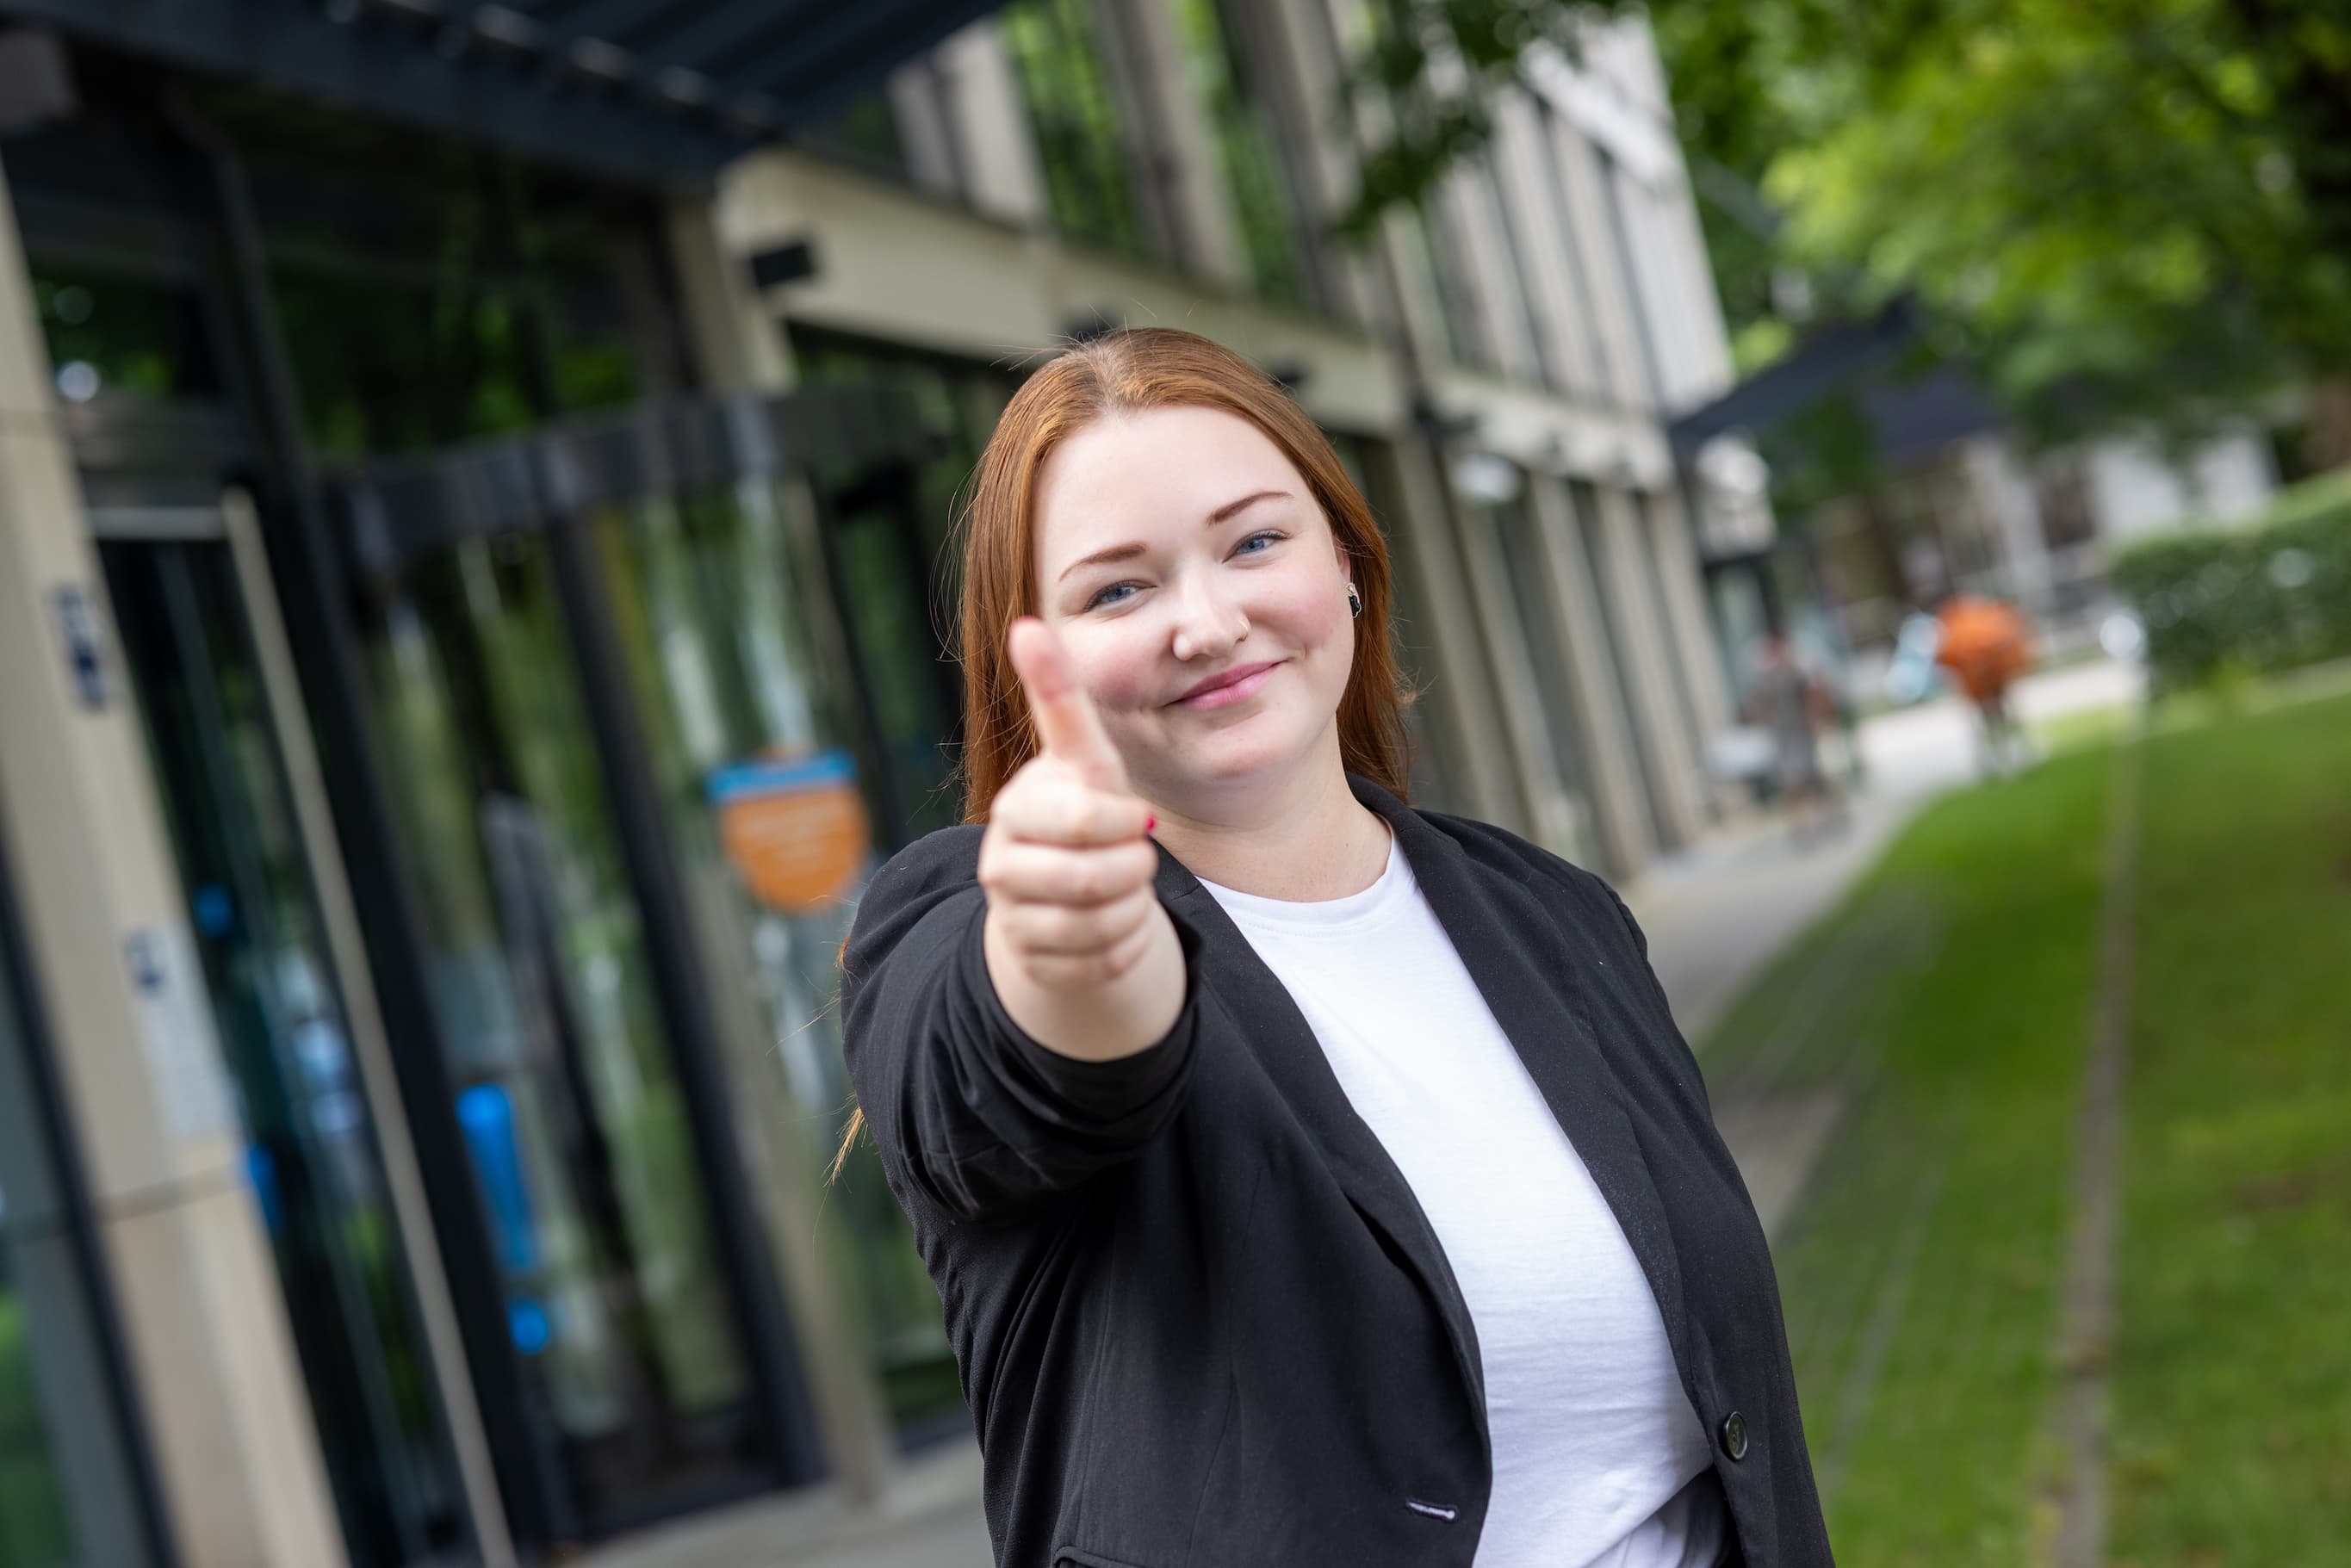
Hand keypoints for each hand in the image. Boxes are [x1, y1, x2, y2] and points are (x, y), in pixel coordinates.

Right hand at [978, 619, 1181, 1058]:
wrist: (1053, 896)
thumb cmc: (1081, 809)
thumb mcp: (1084, 759)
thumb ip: (1060, 700)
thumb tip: (1025, 625)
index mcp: (1020, 803)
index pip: (1078, 815)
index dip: (1118, 820)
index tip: (1139, 817)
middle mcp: (1003, 855)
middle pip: (1095, 873)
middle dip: (1134, 865)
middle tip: (1139, 851)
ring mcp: (1010, 911)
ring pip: (1099, 921)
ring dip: (1132, 905)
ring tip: (1125, 885)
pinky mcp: (1029, 958)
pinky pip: (1102, 959)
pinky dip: (1124, 945)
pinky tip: (1112, 923)